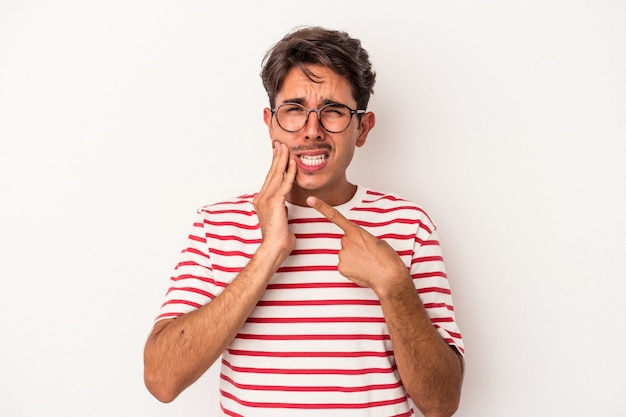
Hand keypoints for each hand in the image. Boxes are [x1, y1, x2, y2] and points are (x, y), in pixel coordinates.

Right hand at [253, 142, 296, 259]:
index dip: (274, 164)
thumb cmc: (278, 238)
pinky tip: (293, 163)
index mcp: (262, 200)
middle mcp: (262, 197)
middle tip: (280, 143)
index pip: (269, 178)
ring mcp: (267, 199)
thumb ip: (280, 209)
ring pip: (276, 175)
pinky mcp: (275, 202)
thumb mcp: (279, 219)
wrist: (273, 248)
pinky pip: (285, 184)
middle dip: (277, 157)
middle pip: (271, 172)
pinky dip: (290, 172)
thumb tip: (284, 206)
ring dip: (282, 159)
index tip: (278, 153)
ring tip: (286, 147)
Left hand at [306, 196, 408, 293]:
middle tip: (368, 255)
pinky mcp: (341, 267)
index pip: (335, 216)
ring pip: (345, 255)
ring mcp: (342, 254)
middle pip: (345, 242)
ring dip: (354, 259)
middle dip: (354, 248)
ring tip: (367, 264)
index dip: (321, 207)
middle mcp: (346, 241)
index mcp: (356, 231)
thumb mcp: (377, 241)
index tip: (310, 200)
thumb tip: (358, 246)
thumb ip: (363, 239)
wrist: (389, 277)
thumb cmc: (387, 259)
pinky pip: (344, 266)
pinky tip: (362, 271)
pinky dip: (352, 269)